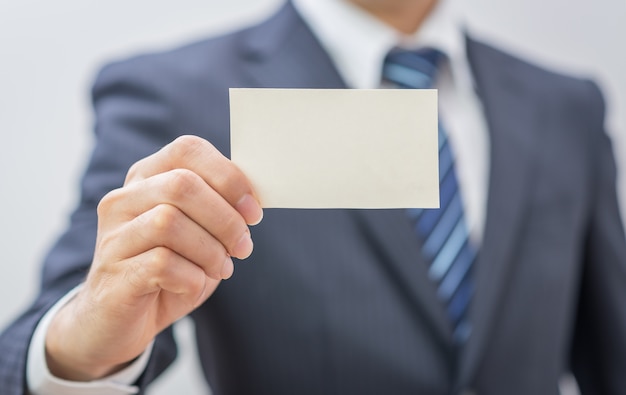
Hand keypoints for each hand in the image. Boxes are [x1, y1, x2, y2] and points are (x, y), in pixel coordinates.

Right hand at [45, 135, 262, 380]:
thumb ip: (220, 211)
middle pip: (182, 185)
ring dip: (210, 250)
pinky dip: (192, 277)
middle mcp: (123, 200)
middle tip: (243, 246)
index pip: (187, 149)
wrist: (118, 324)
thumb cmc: (168, 273)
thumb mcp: (199, 236)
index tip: (253, 211)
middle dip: (225, 218)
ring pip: (169, 222)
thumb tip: (252, 201)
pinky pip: (161, 264)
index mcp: (147, 179)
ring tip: (220, 268)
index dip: (228, 176)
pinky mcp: (113, 273)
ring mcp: (114, 236)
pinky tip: (194, 285)